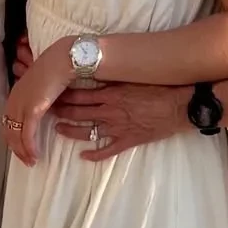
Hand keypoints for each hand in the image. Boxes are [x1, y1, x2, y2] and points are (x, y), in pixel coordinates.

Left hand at [2, 39, 72, 164]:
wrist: (63, 59)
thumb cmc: (56, 69)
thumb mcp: (42, 85)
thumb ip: (38, 97)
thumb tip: (42, 109)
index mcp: (16, 94)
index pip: (8, 121)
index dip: (13, 137)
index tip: (21, 148)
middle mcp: (14, 100)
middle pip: (9, 131)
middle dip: (16, 149)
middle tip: (25, 160)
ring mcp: (22, 105)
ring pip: (16, 136)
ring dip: (23, 151)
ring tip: (31, 161)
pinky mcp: (32, 109)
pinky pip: (27, 134)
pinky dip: (29, 147)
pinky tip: (35, 155)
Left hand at [53, 83, 188, 161]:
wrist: (179, 105)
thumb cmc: (159, 87)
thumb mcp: (133, 77)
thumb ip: (114, 77)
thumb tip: (97, 70)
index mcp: (110, 93)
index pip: (79, 94)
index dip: (63, 95)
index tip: (51, 94)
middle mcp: (110, 111)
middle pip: (78, 112)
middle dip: (62, 111)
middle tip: (48, 111)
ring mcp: (117, 128)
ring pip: (87, 131)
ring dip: (70, 131)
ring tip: (59, 129)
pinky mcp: (128, 141)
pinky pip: (107, 150)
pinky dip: (94, 154)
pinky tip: (83, 156)